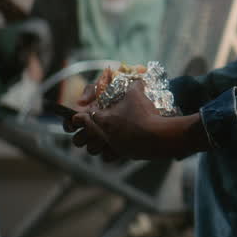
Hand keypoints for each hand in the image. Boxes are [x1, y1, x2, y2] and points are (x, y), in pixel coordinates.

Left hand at [70, 82, 206, 160]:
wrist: (159, 136)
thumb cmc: (144, 113)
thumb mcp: (137, 94)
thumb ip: (133, 85)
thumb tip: (137, 80)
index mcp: (103, 119)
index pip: (81, 118)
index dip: (77, 117)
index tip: (77, 116)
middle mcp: (104, 134)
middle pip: (82, 139)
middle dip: (84, 133)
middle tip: (90, 128)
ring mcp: (113, 146)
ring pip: (93, 150)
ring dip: (96, 143)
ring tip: (103, 137)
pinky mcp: (123, 154)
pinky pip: (107, 157)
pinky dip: (109, 152)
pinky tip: (116, 145)